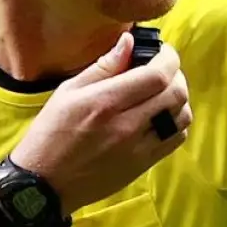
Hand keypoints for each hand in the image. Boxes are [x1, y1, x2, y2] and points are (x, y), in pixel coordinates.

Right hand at [9, 33, 191, 214]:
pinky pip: (175, 139)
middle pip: (176, 94)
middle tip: (163, 69)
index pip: (157, 75)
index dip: (168, 58)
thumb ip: (103, 66)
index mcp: (106, 103)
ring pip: (181, 117)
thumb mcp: (68, 92)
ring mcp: (138, 148)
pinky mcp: (142, 165)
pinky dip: (175, 122)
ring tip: (163, 92)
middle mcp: (127, 125)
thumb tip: (128, 43)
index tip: (163, 51)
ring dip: (178, 99)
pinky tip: (160, 116)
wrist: (45, 183)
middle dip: (176, 75)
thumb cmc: (51, 134)